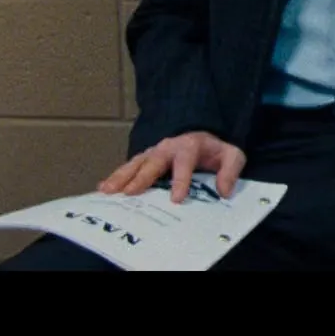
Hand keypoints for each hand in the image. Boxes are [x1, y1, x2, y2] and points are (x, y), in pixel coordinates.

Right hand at [98, 131, 245, 203]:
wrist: (202, 136)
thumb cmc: (215, 151)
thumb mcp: (232, 156)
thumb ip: (231, 171)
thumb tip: (224, 191)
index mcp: (190, 146)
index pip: (184, 163)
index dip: (180, 180)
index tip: (176, 199)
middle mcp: (168, 147)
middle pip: (153, 162)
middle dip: (140, 177)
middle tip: (128, 193)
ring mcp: (154, 152)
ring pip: (136, 163)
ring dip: (121, 177)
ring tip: (107, 191)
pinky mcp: (145, 158)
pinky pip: (129, 166)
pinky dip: (116, 176)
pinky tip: (103, 188)